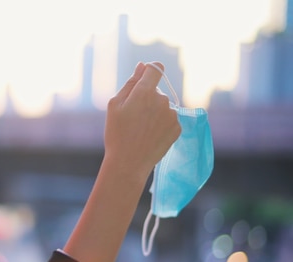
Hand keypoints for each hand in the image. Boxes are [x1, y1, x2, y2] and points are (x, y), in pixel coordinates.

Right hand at [103, 62, 180, 180]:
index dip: (150, 71)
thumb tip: (142, 66)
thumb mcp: (115, 105)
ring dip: (155, 113)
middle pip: (157, 91)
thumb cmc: (117, 133)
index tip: (144, 79)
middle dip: (147, 99)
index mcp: (145, 92)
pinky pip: (169, 119)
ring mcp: (172, 115)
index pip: (155, 69)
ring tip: (141, 130)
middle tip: (133, 118)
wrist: (129, 163)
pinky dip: (161, 124)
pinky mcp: (177, 128)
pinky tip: (150, 136)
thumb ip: (131, 83)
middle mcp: (162, 100)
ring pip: (163, 106)